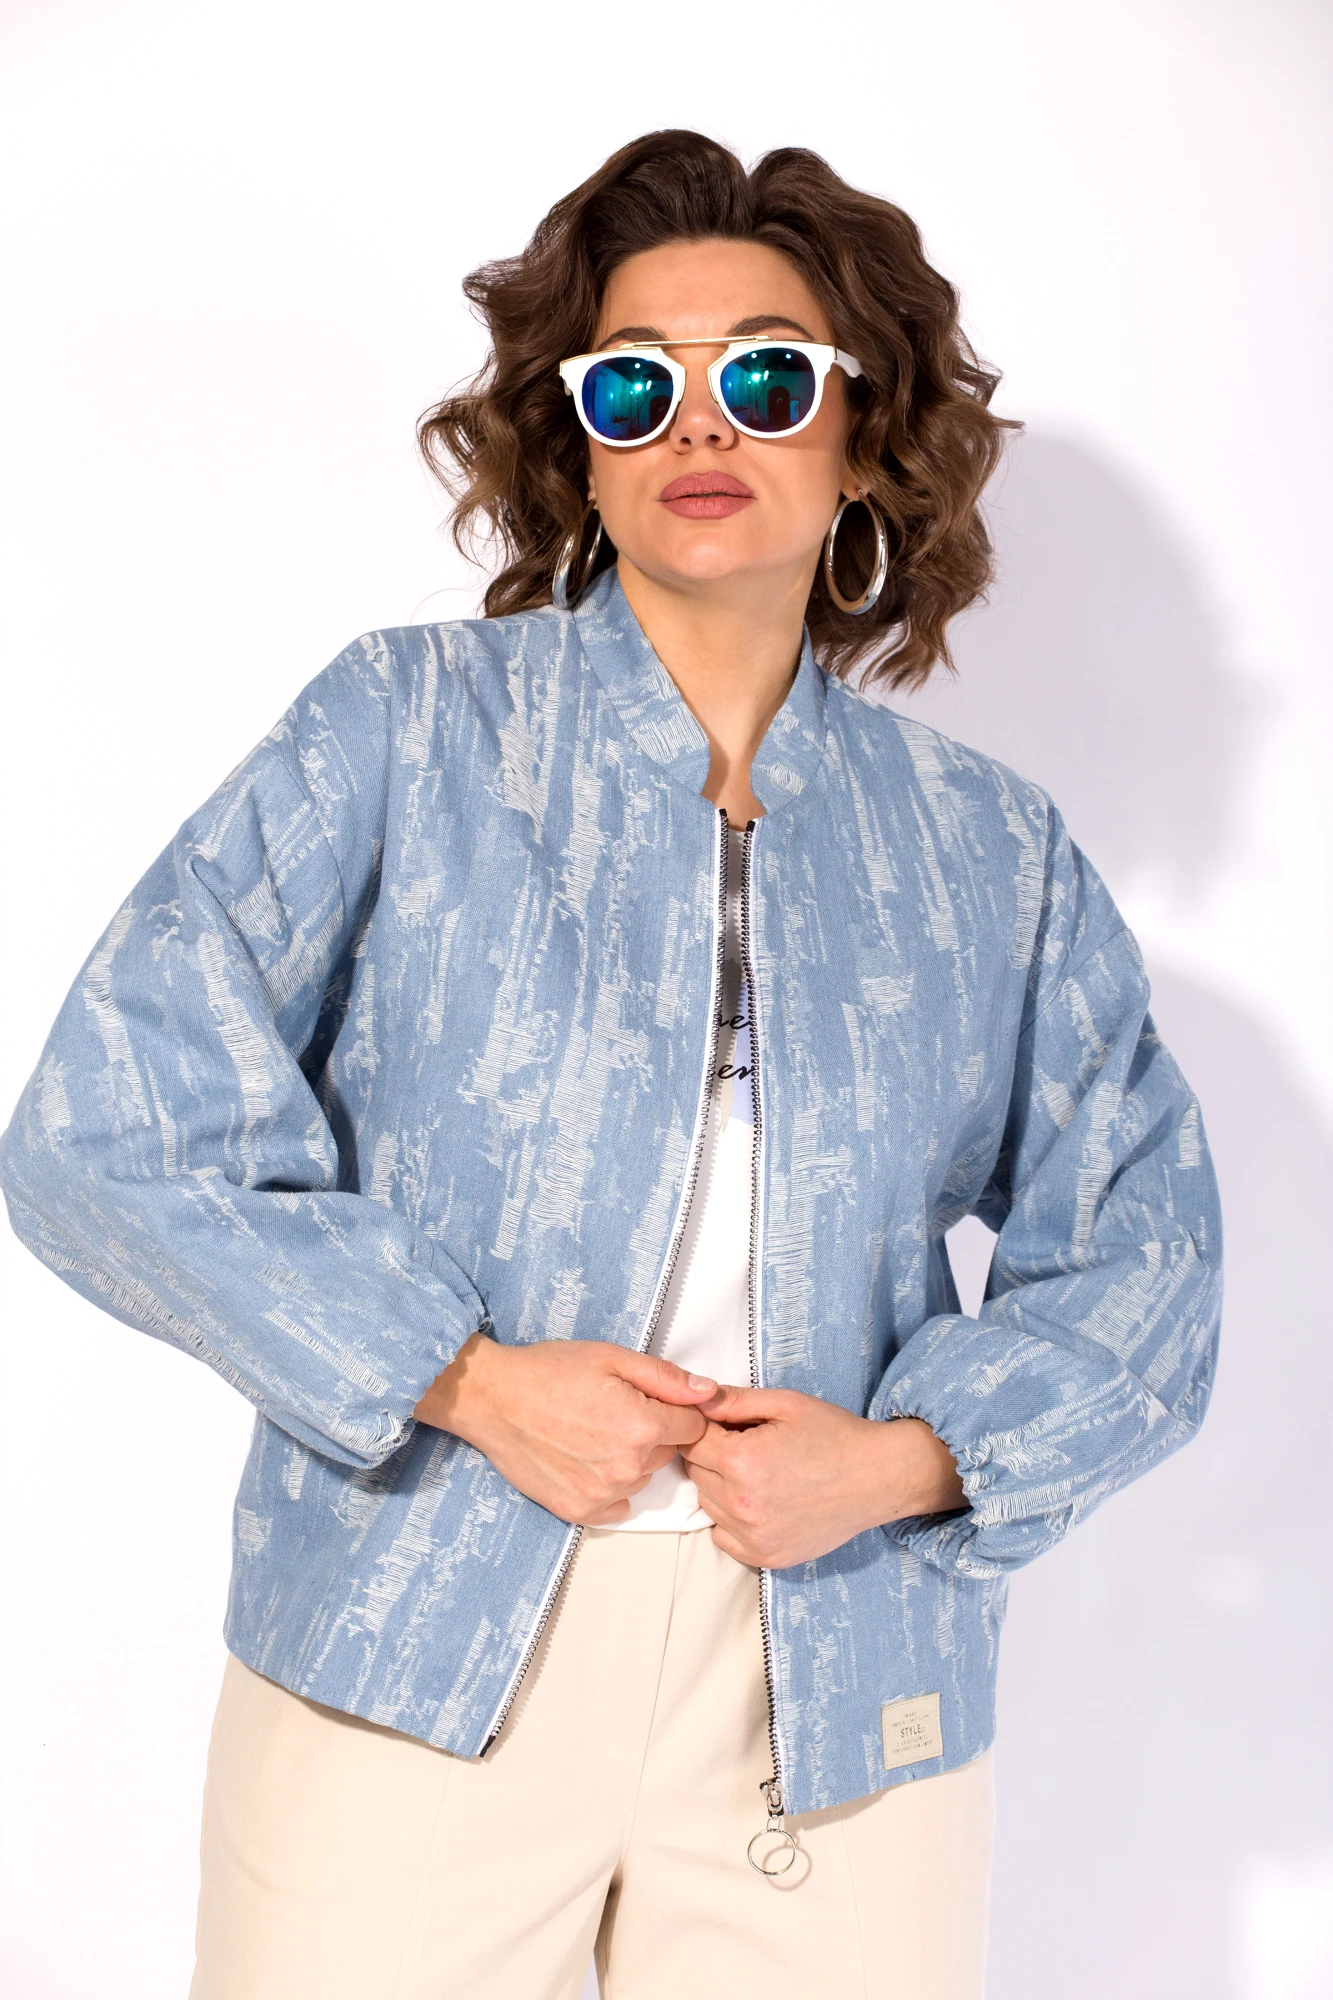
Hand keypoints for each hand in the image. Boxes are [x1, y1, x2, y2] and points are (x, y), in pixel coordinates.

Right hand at [414, 1334, 717, 1525]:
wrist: (493, 1398)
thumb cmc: (551, 1370)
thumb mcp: (613, 1357)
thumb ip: (667, 1378)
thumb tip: (710, 1392)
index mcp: (644, 1426)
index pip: (694, 1428)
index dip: (676, 1411)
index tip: (650, 1401)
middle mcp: (628, 1467)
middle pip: (667, 1453)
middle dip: (652, 1433)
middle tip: (611, 1411)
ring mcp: (603, 1494)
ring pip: (641, 1478)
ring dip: (629, 1460)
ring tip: (590, 1432)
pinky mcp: (578, 1511)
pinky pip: (617, 1505)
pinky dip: (607, 1486)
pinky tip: (581, 1460)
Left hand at [681, 1385, 966, 1568]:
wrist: (877, 1477)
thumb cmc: (833, 1434)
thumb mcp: (784, 1404)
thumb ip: (732, 1401)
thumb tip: (693, 1400)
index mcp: (742, 1460)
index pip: (691, 1441)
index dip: (704, 1428)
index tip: (725, 1425)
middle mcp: (741, 1503)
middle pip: (696, 1473)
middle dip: (712, 1456)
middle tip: (748, 1447)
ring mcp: (753, 1536)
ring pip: (707, 1504)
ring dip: (720, 1487)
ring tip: (759, 1473)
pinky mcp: (766, 1556)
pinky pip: (722, 1536)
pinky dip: (730, 1519)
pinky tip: (759, 1501)